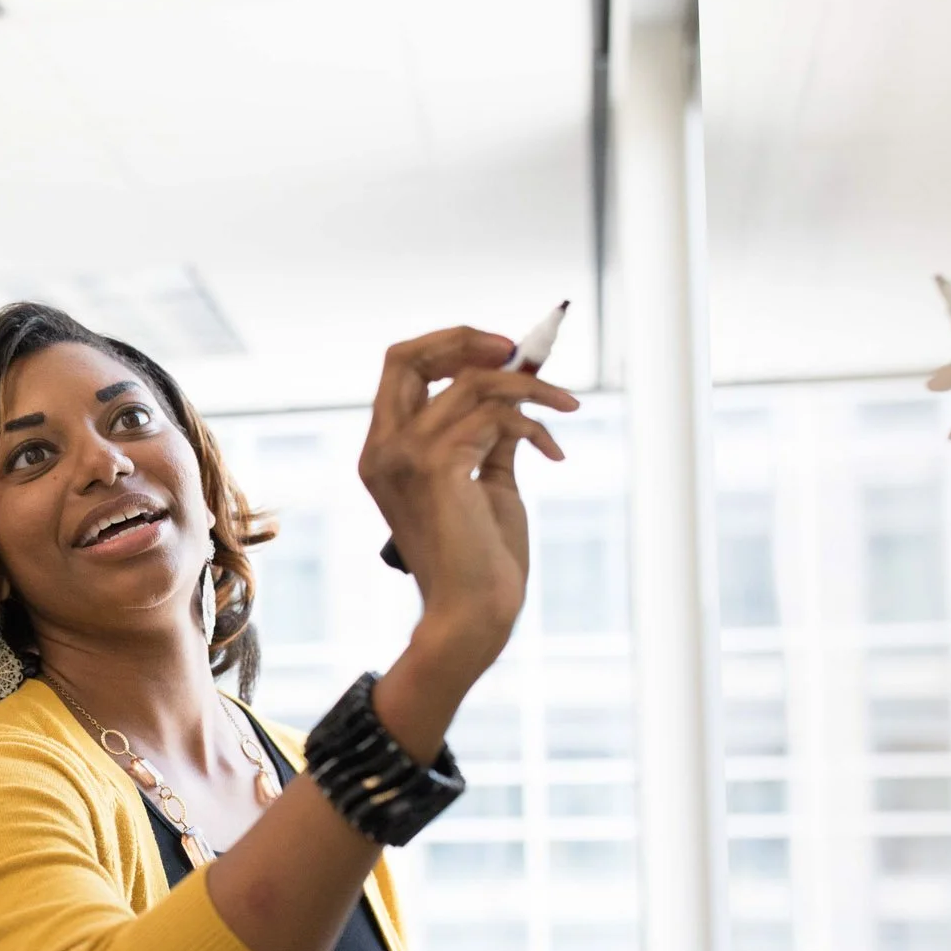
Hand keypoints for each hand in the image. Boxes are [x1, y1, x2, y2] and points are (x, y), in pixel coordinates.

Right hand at [359, 326, 576, 685]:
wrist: (475, 611)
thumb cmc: (481, 557)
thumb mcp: (486, 479)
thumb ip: (491, 432)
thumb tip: (518, 385)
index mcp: (384, 450)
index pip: (399, 368)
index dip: (448, 346)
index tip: (502, 352)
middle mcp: (383, 448)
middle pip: (408, 356)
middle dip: (469, 340)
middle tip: (522, 353)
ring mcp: (404, 455)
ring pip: (471, 381)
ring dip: (531, 388)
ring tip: (567, 408)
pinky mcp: (436, 466)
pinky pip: (494, 414)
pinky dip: (535, 424)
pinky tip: (555, 451)